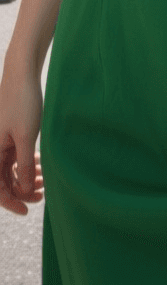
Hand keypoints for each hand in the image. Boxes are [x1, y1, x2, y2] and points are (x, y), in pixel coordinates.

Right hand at [0, 67, 43, 215]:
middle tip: (43, 195)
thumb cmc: (22, 102)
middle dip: (22, 191)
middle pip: (4, 181)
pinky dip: (27, 164)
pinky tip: (40, 165)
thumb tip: (24, 190)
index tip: (27, 210)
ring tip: (45, 180)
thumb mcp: (26, 137)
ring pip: (11, 170)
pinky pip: (15, 158)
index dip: (10, 202)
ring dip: (26, 178)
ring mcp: (0, 142)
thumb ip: (23, 166)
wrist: (22, 74)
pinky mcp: (9, 135)